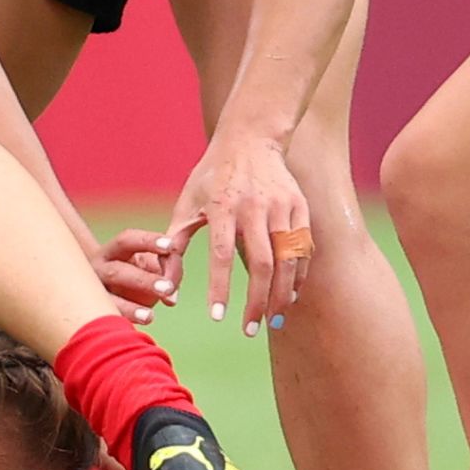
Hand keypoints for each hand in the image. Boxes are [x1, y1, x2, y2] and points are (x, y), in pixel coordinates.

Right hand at [89, 229, 179, 325]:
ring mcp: (94, 293)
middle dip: (144, 280)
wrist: (110, 298)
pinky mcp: (95, 314)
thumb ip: (170, 267)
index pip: (127, 241)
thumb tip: (171, 294)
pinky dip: (125, 322)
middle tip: (167, 288)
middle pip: (117, 271)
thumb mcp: (153, 266)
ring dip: (130, 307)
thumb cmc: (137, 276)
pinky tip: (143, 323)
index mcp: (113, 252)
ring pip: (107, 299)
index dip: (148, 241)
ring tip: (149, 316)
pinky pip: (108, 319)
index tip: (171, 246)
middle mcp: (98, 269)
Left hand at [165, 135, 310, 335]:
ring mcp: (283, 206)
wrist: (251, 139)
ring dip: (282, 294)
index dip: (221, 288)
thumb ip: (174, 245)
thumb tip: (166, 287)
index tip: (218, 318)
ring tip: (272, 320)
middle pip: (262, 264)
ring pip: (289, 259)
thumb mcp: (185, 205)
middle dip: (257, 302)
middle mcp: (256, 208)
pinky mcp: (301, 206)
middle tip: (249, 330)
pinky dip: (299, 276)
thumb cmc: (210, 178)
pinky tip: (289, 296)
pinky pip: (304, 248)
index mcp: (223, 207)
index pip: (221, 255)